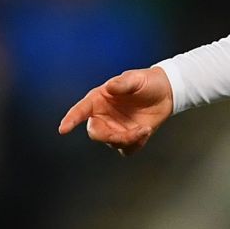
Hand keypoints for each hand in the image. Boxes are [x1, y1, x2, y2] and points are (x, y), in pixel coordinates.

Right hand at [57, 67, 174, 155]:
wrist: (166, 93)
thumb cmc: (147, 82)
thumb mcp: (136, 79)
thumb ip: (122, 83)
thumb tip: (110, 87)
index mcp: (98, 100)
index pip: (80, 111)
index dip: (71, 119)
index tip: (63, 129)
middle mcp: (103, 116)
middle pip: (95, 133)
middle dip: (110, 136)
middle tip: (132, 133)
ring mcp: (114, 129)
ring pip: (113, 143)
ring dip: (129, 139)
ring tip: (146, 128)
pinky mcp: (127, 138)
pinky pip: (126, 150)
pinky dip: (136, 144)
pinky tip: (146, 131)